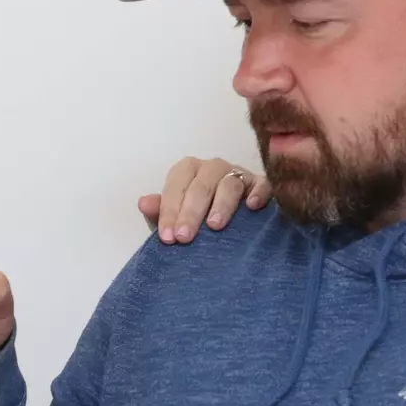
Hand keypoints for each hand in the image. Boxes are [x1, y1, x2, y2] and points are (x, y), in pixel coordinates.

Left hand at [138, 157, 271, 243]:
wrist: (233, 224)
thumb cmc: (198, 219)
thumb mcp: (175, 218)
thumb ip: (159, 212)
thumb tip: (143, 203)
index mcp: (188, 171)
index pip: (176, 185)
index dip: (170, 211)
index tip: (167, 237)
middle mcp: (213, 168)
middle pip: (201, 184)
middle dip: (190, 212)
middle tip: (184, 237)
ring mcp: (238, 174)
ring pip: (229, 183)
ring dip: (221, 204)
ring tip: (214, 226)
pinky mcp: (260, 184)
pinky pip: (262, 184)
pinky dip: (257, 193)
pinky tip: (252, 207)